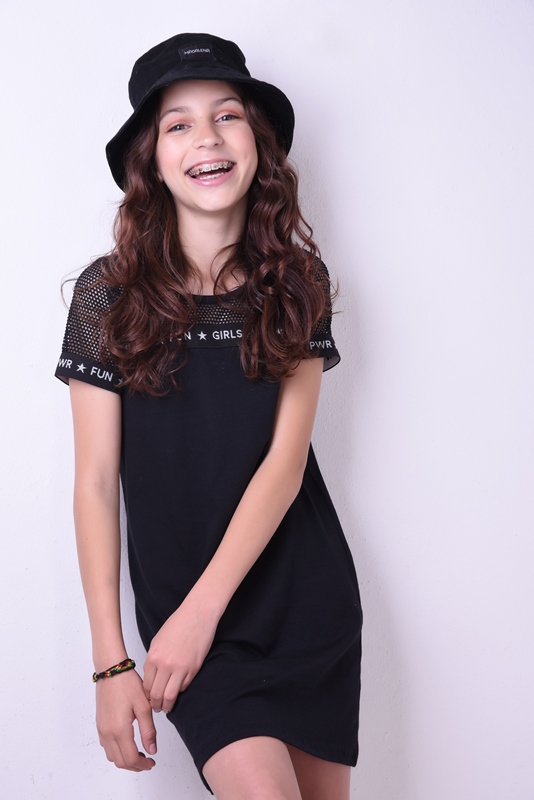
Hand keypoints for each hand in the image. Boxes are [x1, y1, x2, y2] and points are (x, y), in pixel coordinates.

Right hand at [96, 668, 156, 770]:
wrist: (111, 671)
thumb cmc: (128, 684)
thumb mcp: (143, 706)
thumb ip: (148, 731)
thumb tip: (152, 750)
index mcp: (120, 729)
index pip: (131, 758)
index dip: (143, 765)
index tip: (152, 762)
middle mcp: (107, 733)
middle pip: (120, 762)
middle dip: (135, 766)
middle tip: (148, 761)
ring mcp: (102, 730)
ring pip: (112, 756)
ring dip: (125, 760)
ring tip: (139, 754)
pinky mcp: (100, 725)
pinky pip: (107, 747)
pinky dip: (117, 752)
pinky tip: (127, 744)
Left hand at [143, 597, 219, 712]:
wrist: (198, 614)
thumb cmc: (179, 623)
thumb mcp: (158, 640)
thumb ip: (154, 659)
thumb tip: (153, 676)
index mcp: (153, 656)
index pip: (146, 685)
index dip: (147, 695)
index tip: (149, 699)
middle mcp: (165, 664)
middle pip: (156, 694)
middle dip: (156, 704)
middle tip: (157, 707)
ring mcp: (180, 668)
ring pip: (170, 696)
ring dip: (167, 704)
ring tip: (167, 707)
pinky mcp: (193, 668)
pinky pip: (184, 687)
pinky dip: (180, 691)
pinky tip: (178, 691)